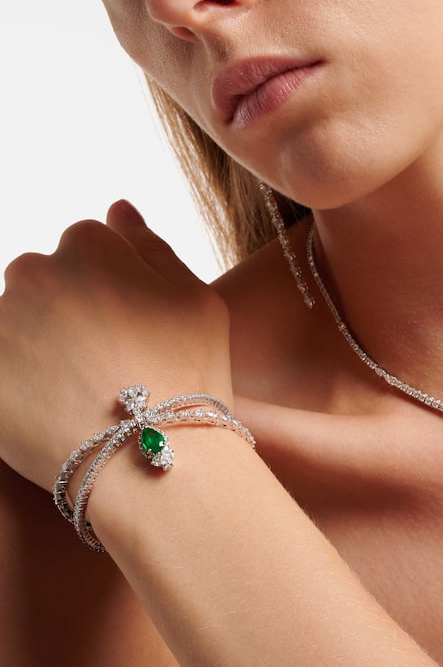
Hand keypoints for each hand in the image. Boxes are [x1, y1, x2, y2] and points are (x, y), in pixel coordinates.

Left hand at [0, 201, 231, 491]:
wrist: (153, 459)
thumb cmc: (189, 376)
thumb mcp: (198, 299)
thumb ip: (152, 247)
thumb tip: (116, 207)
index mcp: (89, 245)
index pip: (85, 248)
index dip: (109, 290)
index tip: (123, 330)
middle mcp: (34, 272)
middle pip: (41, 281)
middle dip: (63, 312)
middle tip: (98, 364)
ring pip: (12, 324)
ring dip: (32, 347)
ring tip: (71, 394)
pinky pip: (0, 368)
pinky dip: (14, 384)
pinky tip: (45, 411)